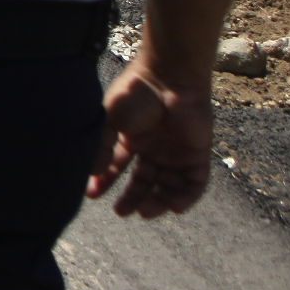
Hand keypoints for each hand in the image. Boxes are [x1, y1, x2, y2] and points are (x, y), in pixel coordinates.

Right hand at [88, 60, 215, 217]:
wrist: (169, 78)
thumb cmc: (136, 94)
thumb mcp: (110, 120)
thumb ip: (103, 147)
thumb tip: (92, 172)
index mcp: (132, 138)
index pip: (118, 166)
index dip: (105, 181)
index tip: (92, 194)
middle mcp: (154, 148)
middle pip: (145, 181)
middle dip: (134, 197)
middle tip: (122, 212)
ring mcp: (176, 152)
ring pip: (169, 185)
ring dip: (159, 201)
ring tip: (146, 212)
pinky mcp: (198, 154)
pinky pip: (195, 182)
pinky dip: (186, 197)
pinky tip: (173, 207)